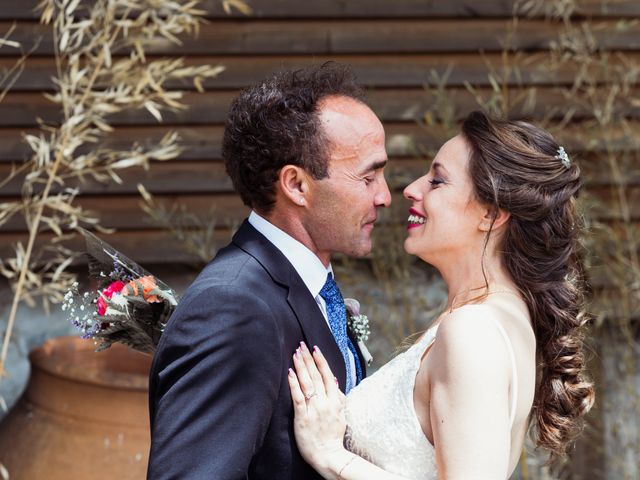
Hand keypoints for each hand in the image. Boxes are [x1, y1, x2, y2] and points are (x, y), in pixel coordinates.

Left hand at [288, 342, 348, 475]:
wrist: (329, 456)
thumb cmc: (333, 435)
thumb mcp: (341, 413)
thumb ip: (338, 396)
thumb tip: (334, 379)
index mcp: (336, 400)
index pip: (328, 375)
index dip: (321, 361)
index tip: (315, 348)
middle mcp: (326, 402)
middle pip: (316, 376)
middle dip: (308, 359)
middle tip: (301, 345)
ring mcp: (314, 409)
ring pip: (307, 383)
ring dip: (301, 366)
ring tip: (296, 353)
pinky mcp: (303, 417)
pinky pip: (298, 397)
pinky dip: (294, 384)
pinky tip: (290, 372)